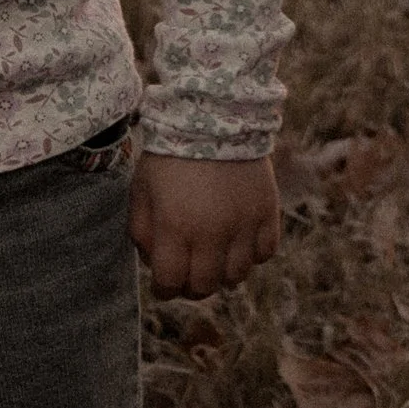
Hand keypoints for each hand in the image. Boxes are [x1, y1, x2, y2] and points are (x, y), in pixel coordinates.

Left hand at [131, 150, 281, 296]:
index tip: (163, 284)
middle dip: (192, 287)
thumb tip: (153, 262)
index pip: (170, 282)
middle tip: (189, 276)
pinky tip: (240, 242)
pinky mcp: (267, 213)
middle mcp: (212, 232)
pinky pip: (265, 253)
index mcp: (175, 227)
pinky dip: (252, 255)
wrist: (215, 117)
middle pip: (205, 286)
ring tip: (215, 259)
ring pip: (237, 276)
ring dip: (223, 274)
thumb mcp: (142, 190)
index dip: (163, 290)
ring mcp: (243, 225)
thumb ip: (141, 230)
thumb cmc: (171, 155)